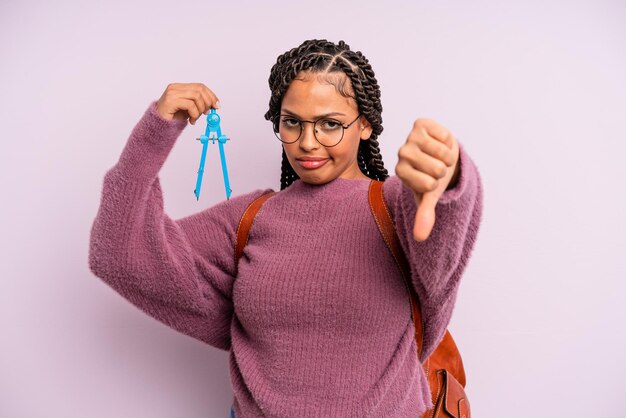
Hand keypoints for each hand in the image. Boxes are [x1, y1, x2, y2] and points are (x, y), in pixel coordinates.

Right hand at [155, 83, 220, 124]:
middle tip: (207, 113)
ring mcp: (172, 93)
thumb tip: (214, 105)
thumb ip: (199, 104)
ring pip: (196, 96)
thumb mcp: (189, 109)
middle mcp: (175, 87)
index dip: (211, 95)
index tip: (217, 105)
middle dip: (207, 102)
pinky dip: (194, 114)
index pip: (200, 86)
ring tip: (196, 118)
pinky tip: (191, 120)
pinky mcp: (170, 101)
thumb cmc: (172, 117)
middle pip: (200, 89)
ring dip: (200, 109)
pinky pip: (190, 105)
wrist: (158, 126)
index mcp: (180, 87)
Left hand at [395, 118, 459, 240]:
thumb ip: (424, 215)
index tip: (430, 179)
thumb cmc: (433, 176)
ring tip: (439, 155)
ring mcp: (410, 138)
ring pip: (443, 153)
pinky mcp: (420, 124)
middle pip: (438, 169)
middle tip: (437, 166)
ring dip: (448, 155)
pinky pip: (444, 136)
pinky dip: (447, 140)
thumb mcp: (429, 196)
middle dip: (444, 169)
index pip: (429, 185)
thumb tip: (420, 238)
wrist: (440, 153)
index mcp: (401, 172)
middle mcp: (402, 154)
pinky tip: (439, 141)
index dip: (437, 183)